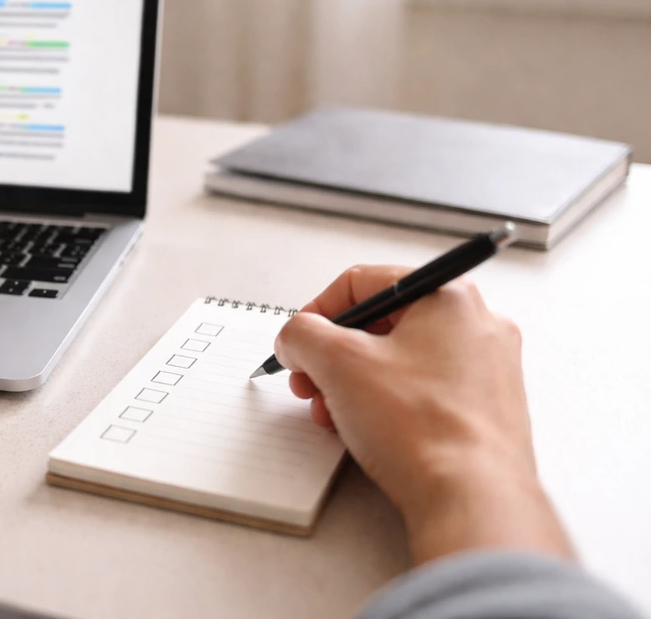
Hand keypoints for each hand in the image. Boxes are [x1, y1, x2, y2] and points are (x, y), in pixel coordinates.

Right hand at [275, 265, 573, 564]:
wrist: (472, 500)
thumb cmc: (422, 428)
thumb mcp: (337, 363)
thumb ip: (302, 334)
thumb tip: (296, 337)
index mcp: (448, 296)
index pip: (363, 282)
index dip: (318, 311)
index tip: (299, 341)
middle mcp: (475, 325)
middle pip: (380, 324)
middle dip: (332, 355)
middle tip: (308, 380)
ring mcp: (487, 369)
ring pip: (399, 360)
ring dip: (352, 382)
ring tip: (330, 413)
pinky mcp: (485, 409)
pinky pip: (422, 391)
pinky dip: (385, 403)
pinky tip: (361, 430)